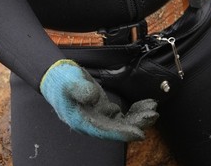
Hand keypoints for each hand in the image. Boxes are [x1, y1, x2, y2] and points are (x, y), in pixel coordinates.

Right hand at [40, 59, 158, 141]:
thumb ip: (81, 90)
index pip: (105, 131)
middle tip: (152, 116)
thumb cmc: (61, 81)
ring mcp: (99, 117)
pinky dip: (134, 111)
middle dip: (136, 124)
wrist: (57, 76)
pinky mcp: (104, 110)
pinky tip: (145, 105)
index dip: (123, 133)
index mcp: (82, 121)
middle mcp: (92, 123)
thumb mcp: (69, 82)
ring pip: (123, 122)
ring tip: (153, 110)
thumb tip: (93, 97)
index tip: (139, 133)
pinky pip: (123, 115)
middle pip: (118, 128)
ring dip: (138, 118)